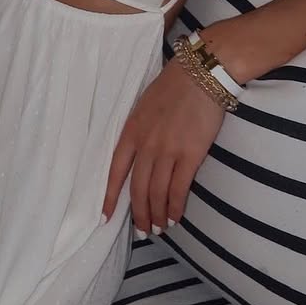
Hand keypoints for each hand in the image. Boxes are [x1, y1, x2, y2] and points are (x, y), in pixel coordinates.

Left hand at [103, 60, 224, 234]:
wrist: (200, 74)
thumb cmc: (173, 87)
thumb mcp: (144, 106)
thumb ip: (138, 131)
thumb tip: (138, 156)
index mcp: (131, 131)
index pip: (115, 171)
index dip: (110, 196)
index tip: (105, 216)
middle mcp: (146, 144)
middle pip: (137, 188)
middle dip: (139, 214)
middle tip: (143, 231)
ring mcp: (168, 150)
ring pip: (157, 193)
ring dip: (157, 215)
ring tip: (160, 228)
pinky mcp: (190, 155)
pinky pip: (179, 189)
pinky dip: (176, 207)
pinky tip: (176, 217)